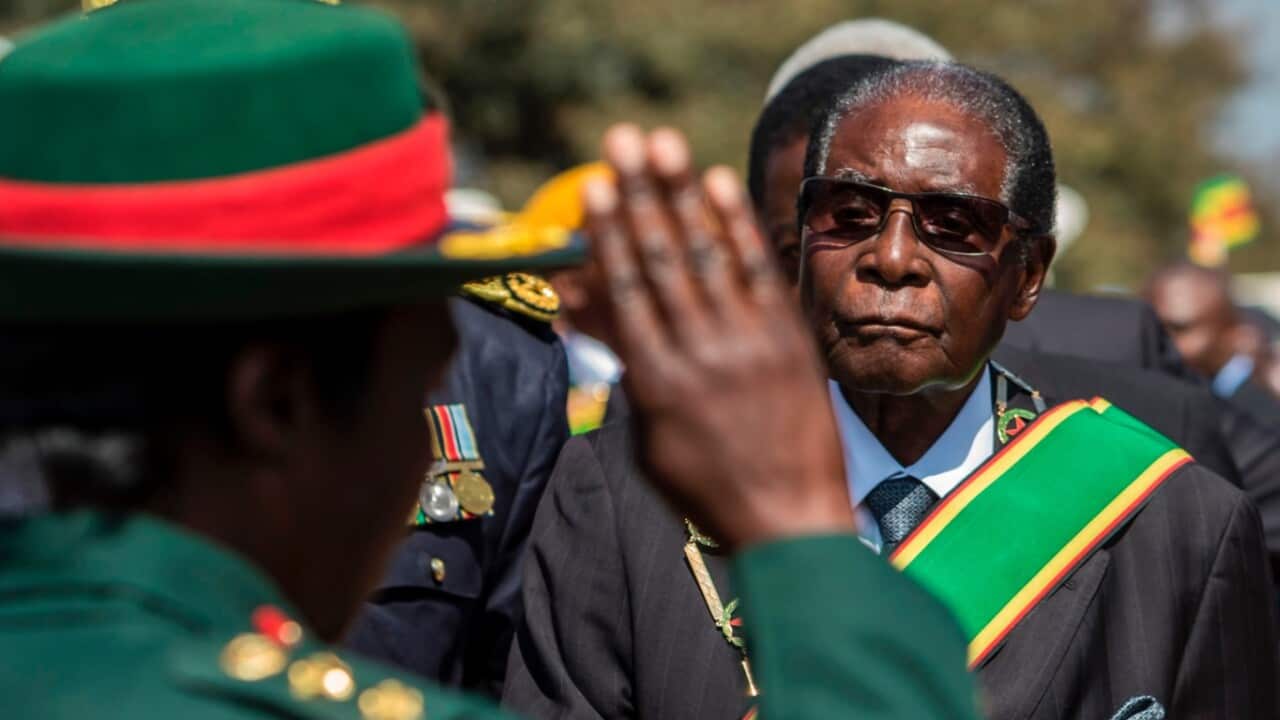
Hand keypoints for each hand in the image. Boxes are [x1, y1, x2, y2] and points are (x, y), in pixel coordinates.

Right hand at [578, 124, 854, 550]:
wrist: (789, 520)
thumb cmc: (706, 487)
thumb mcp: (647, 439)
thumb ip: (622, 371)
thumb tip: (584, 312)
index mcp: (655, 381)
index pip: (626, 291)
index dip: (609, 233)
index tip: (595, 186)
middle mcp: (698, 352)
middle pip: (662, 259)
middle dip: (639, 194)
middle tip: (621, 140)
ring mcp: (748, 343)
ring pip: (708, 254)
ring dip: (682, 194)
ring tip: (662, 145)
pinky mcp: (788, 341)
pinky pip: (759, 272)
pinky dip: (737, 226)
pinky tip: (718, 184)